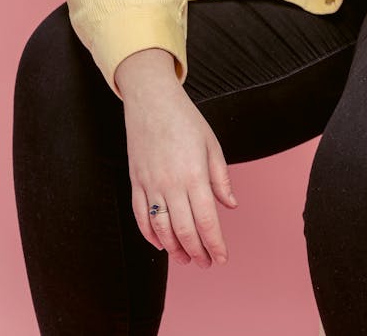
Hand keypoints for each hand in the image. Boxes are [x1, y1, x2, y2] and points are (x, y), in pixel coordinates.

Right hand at [116, 49, 237, 267]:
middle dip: (197, 252)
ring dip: (174, 249)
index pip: (207, 221)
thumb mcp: (212, 145)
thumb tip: (230, 206)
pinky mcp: (136, 182)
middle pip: (184, 231)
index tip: (221, 258)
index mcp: (194, 175)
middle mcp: (171, 185)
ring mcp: (150, 185)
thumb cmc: (186, 120)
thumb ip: (220, 178)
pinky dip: (150, 235)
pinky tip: (161, 244)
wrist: (152, 102)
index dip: (215, 244)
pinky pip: (140, 216)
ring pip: (161, 229)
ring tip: (186, 259)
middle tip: (206, 263)